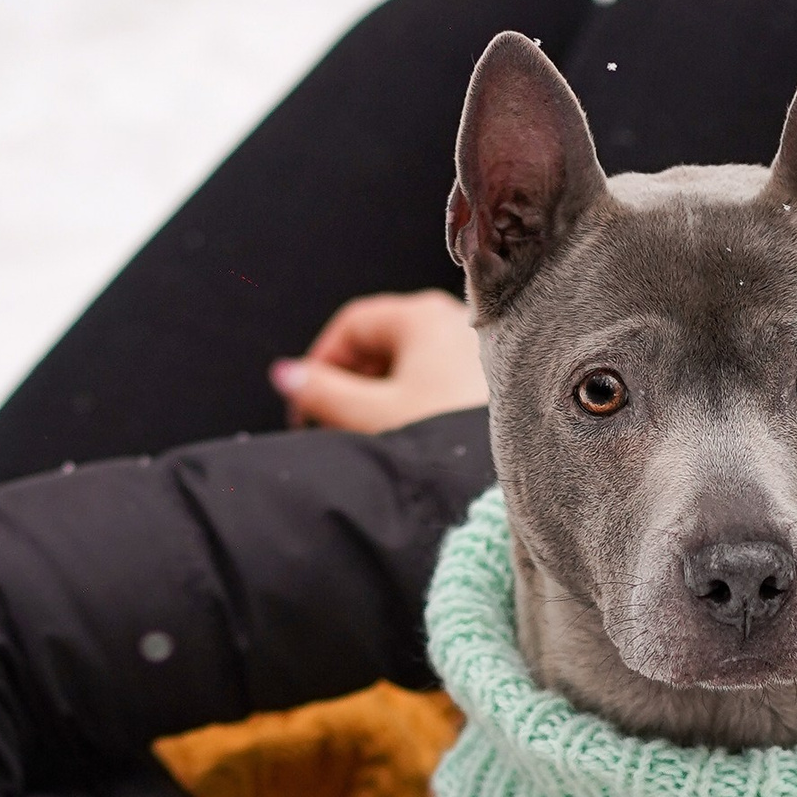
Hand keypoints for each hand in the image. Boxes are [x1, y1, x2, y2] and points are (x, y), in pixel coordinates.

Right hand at [270, 289, 488, 432]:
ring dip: (379, 397)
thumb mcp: (372, 417)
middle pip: (382, 343)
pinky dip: (410, 403)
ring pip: (409, 365)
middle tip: (333, 423)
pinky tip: (408, 437)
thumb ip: (322, 393)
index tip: (304, 399)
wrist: (510, 480)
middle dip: (350, 383)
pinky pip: (436, 382)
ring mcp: (476, 351)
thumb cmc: (450, 438)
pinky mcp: (490, 381)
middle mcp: (454, 323)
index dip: (321, 360)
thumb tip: (285, 376)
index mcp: (423, 316)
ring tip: (370, 436)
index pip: (353, 324)